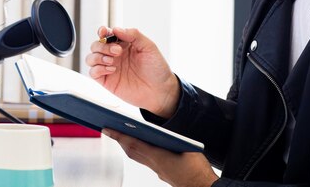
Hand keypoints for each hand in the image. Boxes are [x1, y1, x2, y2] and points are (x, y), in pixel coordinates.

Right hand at [86, 26, 179, 117]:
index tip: (104, 32)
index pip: (107, 34)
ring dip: (98, 56)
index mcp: (123, 44)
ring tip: (112, 61)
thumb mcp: (149, 46)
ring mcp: (109, 67)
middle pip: (96, 45)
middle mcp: (114, 55)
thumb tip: (116, 29)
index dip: (102, 31)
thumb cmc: (156, 69)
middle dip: (103, 46)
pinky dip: (98, 69)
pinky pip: (93, 72)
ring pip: (91, 58)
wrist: (160, 90)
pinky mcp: (107, 81)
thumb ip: (133, 35)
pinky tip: (112, 70)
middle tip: (117, 51)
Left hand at [103, 129, 218, 186]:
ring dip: (127, 146)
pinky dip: (138, 151)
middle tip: (110, 129)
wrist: (202, 186)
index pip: (133, 144)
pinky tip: (141, 145)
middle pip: (131, 151)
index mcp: (158, 157)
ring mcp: (157, 170)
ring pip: (137, 157)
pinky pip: (145, 160)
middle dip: (119, 140)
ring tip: (122, 135)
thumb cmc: (196, 168)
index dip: (119, 135)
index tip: (108, 129)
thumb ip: (171, 138)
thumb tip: (159, 131)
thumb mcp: (185, 146)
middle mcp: (154, 164)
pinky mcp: (162, 173)